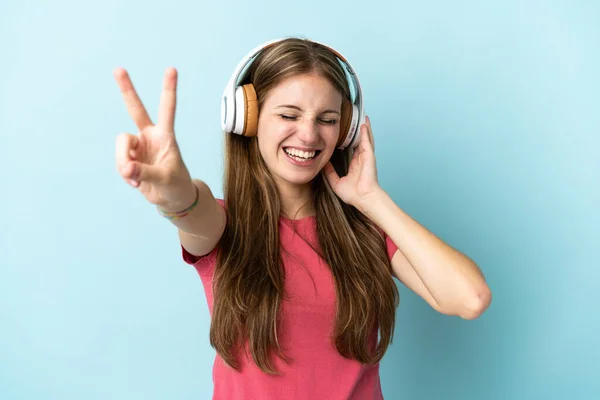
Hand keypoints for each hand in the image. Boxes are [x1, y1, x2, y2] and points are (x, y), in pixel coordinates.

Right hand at [114, 67, 194, 208]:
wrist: (171, 200)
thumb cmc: (176, 186)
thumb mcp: (165, 179)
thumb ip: (145, 172)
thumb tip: (126, 167)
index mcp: (165, 135)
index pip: (167, 109)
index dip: (169, 89)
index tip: (172, 69)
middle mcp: (150, 136)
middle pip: (135, 109)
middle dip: (127, 89)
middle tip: (118, 68)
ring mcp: (138, 147)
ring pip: (121, 146)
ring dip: (124, 163)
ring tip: (136, 179)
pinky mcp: (129, 159)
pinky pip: (119, 163)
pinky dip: (125, 175)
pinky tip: (136, 183)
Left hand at [323, 116, 380, 212]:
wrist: (363, 198)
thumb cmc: (353, 194)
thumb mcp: (336, 182)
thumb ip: (329, 173)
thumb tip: (322, 163)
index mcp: (355, 165)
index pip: (352, 150)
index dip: (349, 142)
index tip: (344, 134)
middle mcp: (361, 159)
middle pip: (360, 142)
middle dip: (359, 132)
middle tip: (356, 122)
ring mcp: (366, 157)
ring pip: (365, 139)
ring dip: (364, 129)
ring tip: (363, 118)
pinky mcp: (369, 156)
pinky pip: (367, 141)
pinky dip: (366, 132)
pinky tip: (364, 124)